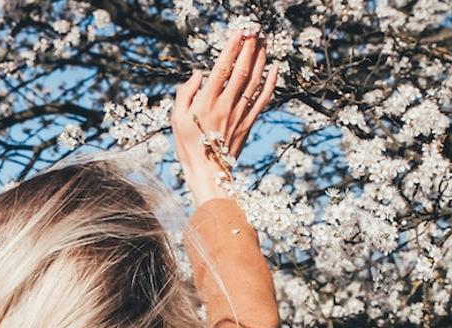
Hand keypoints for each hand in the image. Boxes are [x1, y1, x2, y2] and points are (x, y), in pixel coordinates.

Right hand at [171, 30, 278, 205]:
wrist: (209, 173)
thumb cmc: (188, 145)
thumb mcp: (175, 119)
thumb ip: (184, 93)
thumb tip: (198, 74)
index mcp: (206, 102)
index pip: (222, 69)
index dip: (231, 49)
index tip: (238, 33)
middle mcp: (226, 105)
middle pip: (241, 70)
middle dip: (249, 48)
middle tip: (254, 30)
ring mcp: (240, 113)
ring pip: (254, 81)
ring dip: (260, 59)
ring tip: (263, 42)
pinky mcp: (249, 122)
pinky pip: (263, 99)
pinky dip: (271, 82)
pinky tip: (275, 68)